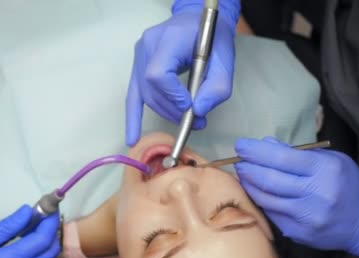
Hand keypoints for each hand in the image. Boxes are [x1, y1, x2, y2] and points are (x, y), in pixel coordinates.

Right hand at [0, 206, 60, 257]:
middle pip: (51, 252)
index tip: (49, 207)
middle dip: (52, 232)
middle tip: (43, 217)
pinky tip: (31, 249)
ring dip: (48, 246)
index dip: (50, 221)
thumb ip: (8, 225)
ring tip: (37, 230)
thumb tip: (28, 211)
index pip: (43, 238)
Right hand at [125, 0, 239, 145]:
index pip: (158, 74)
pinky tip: (133, 137)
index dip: (173, 96)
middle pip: (152, 89)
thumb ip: (217, 87)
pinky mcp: (138, 66)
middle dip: (173, 110)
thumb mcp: (225, 59)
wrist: (198, 20)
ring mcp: (139, 55)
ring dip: (166, 112)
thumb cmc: (213, 37)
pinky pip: (133, 95)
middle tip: (197, 120)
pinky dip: (133, 117)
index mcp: (169, 39)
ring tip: (187, 120)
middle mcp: (148, 45)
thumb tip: (199, 112)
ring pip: (145, 95)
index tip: (191, 106)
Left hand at [234, 137, 358, 257]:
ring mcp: (306, 218)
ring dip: (249, 185)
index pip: (282, 158)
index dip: (257, 151)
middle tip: (238, 160)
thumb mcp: (331, 160)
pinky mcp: (300, 234)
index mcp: (325, 171)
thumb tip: (265, 145)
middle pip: (270, 179)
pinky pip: (273, 215)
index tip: (241, 145)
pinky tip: (257, 192)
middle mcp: (316, 195)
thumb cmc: (347, 184)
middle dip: (248, 168)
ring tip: (244, 174)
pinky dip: (262, 201)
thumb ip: (298, 153)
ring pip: (266, 199)